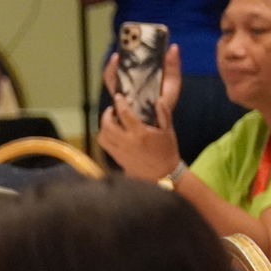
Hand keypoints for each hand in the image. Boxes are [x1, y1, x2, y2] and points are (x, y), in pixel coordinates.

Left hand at [98, 45, 184, 180]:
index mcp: (140, 134)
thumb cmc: (167, 151)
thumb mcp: (168, 131)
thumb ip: (164, 114)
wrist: (163, 174)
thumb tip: (159, 99)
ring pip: (103, 136)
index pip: (124, 114)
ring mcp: (120, 151)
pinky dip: (104, 136)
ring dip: (103, 125)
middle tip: (112, 109)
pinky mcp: (117, 159)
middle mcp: (127, 142)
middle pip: (107, 125)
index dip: (120, 103)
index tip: (118, 96)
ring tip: (110, 120)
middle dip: (107, 114)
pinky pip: (105, 145)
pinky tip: (111, 133)